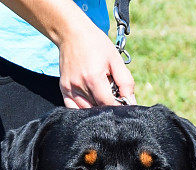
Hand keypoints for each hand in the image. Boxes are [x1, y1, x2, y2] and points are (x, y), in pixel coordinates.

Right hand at [0, 0, 136, 107]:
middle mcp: (79, 85)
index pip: (109, 104)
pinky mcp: (63, 88)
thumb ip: (125, 82)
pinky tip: (90, 101)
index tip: (123, 102)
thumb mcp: (115, 59)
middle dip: (108, 106)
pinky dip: (83, 109)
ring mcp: (69, 88)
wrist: (71, 32)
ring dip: (96, 107)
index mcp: (93, 78)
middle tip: (112, 94)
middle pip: (98, 108)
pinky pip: (73, 108)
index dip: (118, 107)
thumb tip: (131, 102)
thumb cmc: (95, 44)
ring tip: (101, 93)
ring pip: (87, 110)